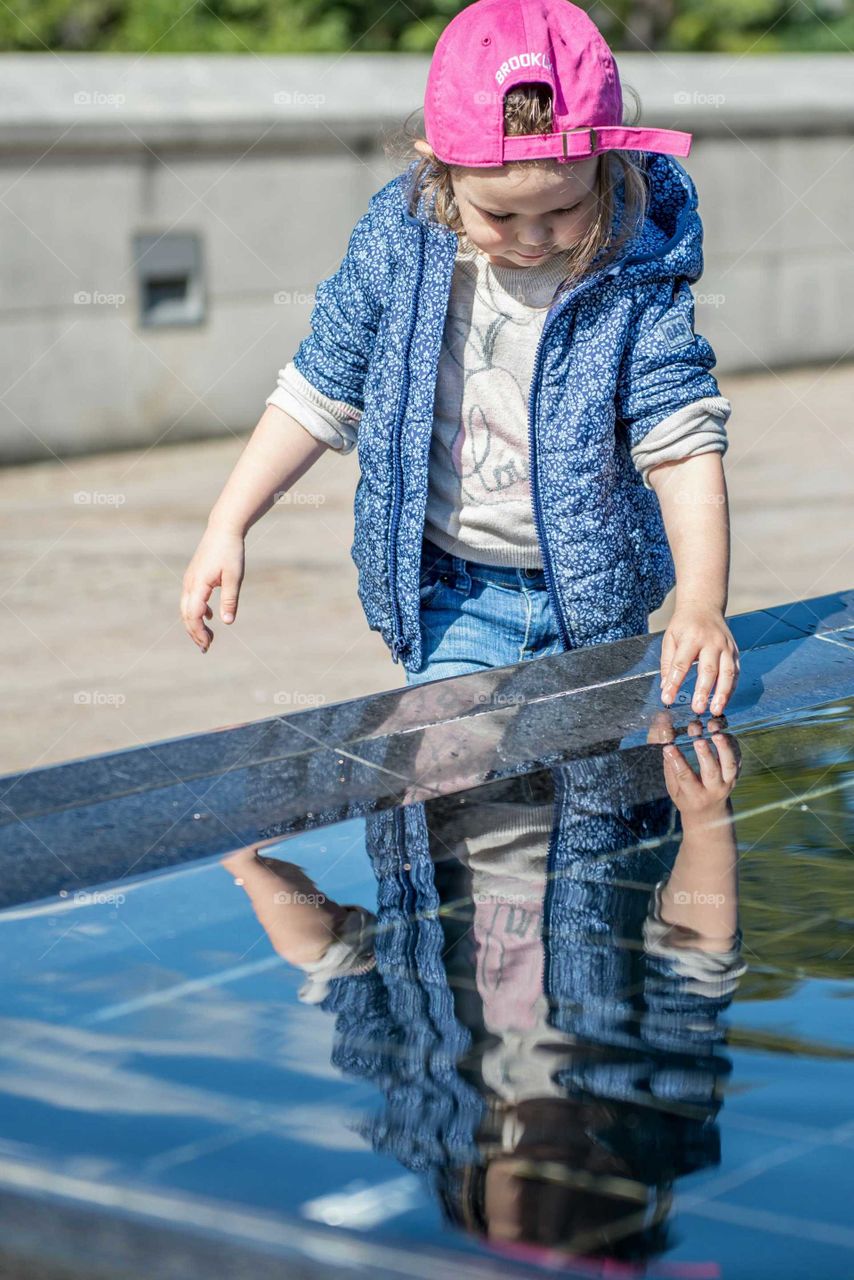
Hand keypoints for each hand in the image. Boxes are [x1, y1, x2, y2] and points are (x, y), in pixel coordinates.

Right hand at [180, 523, 245, 652]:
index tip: (208, 644)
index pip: (193, 615)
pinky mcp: (194, 577)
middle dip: (194, 633)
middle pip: (186, 615)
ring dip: (195, 624)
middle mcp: (189, 584)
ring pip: (186, 608)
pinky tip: (209, 618)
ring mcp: (190, 580)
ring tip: (207, 638)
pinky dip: (197, 612)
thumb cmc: (231, 551)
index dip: (198, 632)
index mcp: (198, 584)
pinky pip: (191, 600)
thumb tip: (227, 623)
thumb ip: (230, 600)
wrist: (223, 529)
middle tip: (206, 648)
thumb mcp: (234, 577)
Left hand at [660, 604, 739, 715]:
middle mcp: (712, 642)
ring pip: (728, 673)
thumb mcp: (670, 638)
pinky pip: (736, 673)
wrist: (704, 606)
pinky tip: (724, 701)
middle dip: (703, 691)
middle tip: (697, 709)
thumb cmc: (685, 625)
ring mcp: (726, 647)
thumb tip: (666, 688)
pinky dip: (731, 689)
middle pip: (708, 669)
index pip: (681, 664)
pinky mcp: (735, 652)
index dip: (674, 683)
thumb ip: (668, 663)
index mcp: (692, 637)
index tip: (667, 699)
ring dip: (723, 694)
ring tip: (715, 710)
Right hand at [662, 729, 741, 813]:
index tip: (669, 747)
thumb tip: (666, 746)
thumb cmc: (686, 798)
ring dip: (724, 748)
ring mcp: (728, 783)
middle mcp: (714, 790)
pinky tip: (723, 732)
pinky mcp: (736, 775)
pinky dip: (732, 744)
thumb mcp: (674, 790)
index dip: (677, 761)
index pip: (685, 777)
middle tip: (698, 740)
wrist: (710, 812)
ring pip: (730, 765)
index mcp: (695, 796)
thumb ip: (670, 769)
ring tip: (716, 734)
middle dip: (705, 754)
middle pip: (712, 772)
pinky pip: (737, 758)